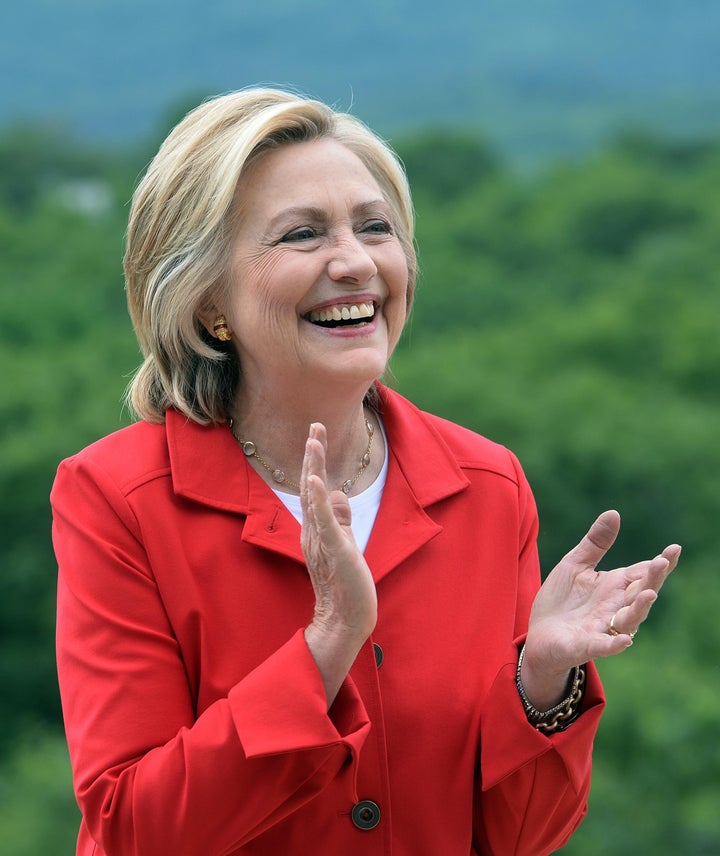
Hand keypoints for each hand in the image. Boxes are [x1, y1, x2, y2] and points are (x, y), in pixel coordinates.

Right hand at [300, 423, 376, 704]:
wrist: (344, 622)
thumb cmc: (346, 587)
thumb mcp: (345, 545)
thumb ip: (339, 520)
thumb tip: (337, 492)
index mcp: (316, 530)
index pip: (313, 488)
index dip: (314, 460)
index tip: (316, 433)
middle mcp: (313, 532)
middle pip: (309, 486)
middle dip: (313, 455)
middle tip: (315, 426)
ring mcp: (322, 541)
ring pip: (314, 499)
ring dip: (314, 468)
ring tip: (313, 441)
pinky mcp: (335, 552)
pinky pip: (325, 524)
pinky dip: (320, 502)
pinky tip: (318, 482)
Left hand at [521, 510, 680, 709]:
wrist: (540, 636)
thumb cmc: (562, 601)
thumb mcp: (575, 565)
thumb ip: (595, 543)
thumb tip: (614, 512)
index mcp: (614, 586)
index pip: (642, 572)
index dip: (660, 563)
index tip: (674, 549)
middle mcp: (615, 607)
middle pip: (640, 593)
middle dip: (653, 579)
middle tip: (663, 562)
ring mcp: (603, 627)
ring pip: (629, 619)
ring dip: (640, 607)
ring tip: (649, 593)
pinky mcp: (586, 645)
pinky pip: (604, 645)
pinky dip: (615, 643)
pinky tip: (624, 640)